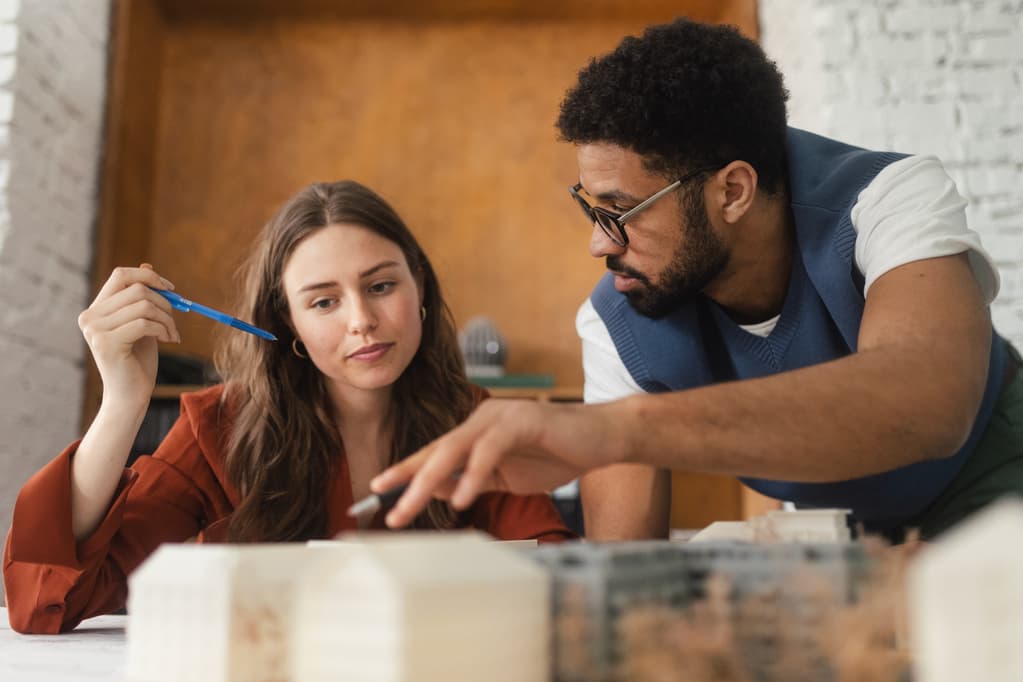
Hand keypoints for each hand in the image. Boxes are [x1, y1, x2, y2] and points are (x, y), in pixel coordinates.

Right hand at [78, 265, 179, 408]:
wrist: (131, 396)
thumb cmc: (138, 361)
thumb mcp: (142, 323)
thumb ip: (141, 298)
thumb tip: (147, 265)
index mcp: (96, 309)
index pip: (121, 275)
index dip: (149, 277)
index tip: (171, 289)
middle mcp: (90, 317)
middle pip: (137, 289)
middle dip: (165, 303)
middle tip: (175, 322)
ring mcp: (95, 330)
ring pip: (143, 305)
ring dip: (167, 318)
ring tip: (172, 334)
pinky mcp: (107, 343)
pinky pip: (145, 323)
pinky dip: (164, 329)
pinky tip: (169, 340)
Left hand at [371, 398, 622, 527]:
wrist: (604, 438)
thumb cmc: (559, 454)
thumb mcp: (508, 477)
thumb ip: (474, 480)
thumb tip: (435, 491)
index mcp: (477, 431)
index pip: (434, 453)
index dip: (405, 471)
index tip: (379, 493)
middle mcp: (482, 418)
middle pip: (436, 451)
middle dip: (408, 482)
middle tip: (389, 510)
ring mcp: (501, 416)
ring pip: (455, 448)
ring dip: (430, 480)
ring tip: (411, 507)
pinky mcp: (522, 421)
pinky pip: (489, 450)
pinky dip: (472, 475)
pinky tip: (460, 498)